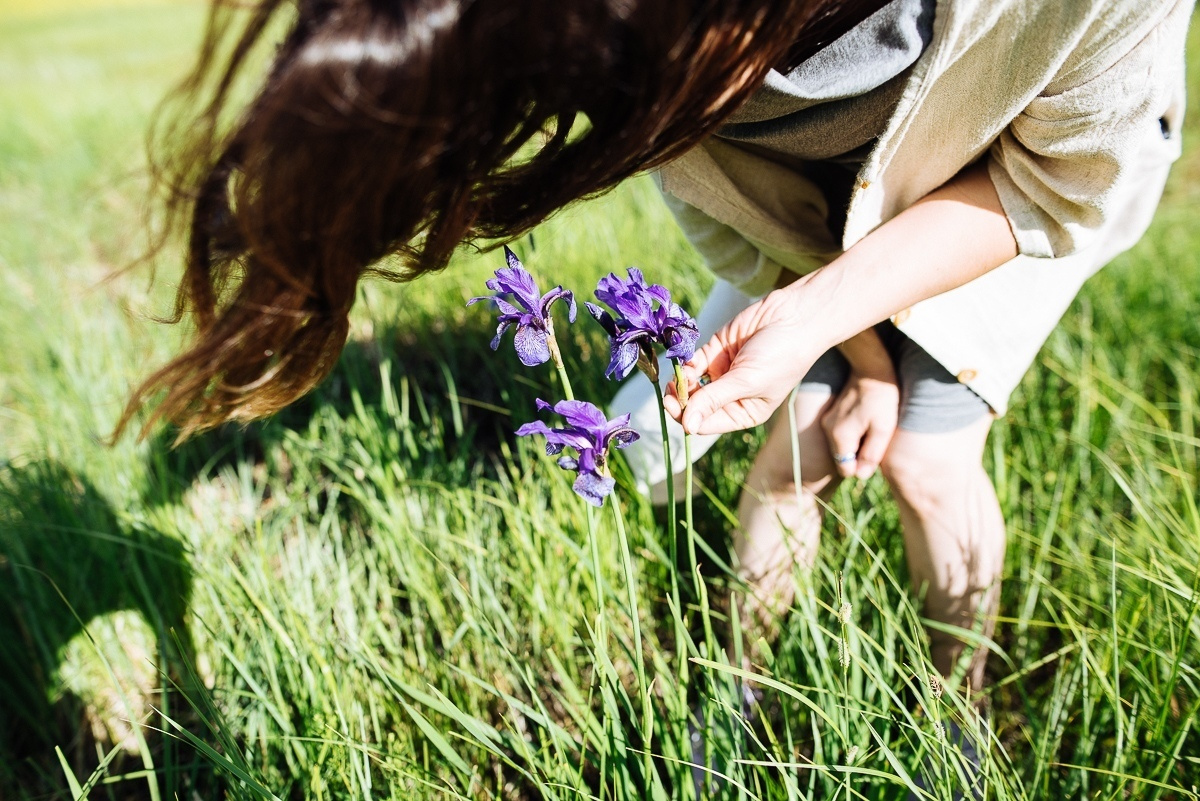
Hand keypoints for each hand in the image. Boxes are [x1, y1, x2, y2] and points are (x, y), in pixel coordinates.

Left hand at [665, 288, 823, 433]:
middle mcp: (731, 397)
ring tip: (678, 375)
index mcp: (744, 413)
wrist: (794, 316)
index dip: (687, 417)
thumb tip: (687, 427)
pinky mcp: (716, 351)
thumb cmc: (780, 355)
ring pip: (691, 384)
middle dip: (681, 399)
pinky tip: (684, 362)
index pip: (706, 423)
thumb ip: (714, 400)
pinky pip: (693, 362)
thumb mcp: (747, 381)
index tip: (673, 404)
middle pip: (695, 406)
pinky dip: (685, 364)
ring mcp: (722, 373)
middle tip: (670, 390)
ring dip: (681, 382)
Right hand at [821, 370, 898, 478]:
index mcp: (840, 437)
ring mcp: (826, 422)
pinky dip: (851, 434)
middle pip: (842, 458)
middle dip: (858, 454)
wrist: (871, 370)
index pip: (846, 469)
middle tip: (874, 436)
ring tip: (869, 426)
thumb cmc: (882, 398)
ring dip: (855, 443)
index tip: (874, 450)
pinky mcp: (829, 415)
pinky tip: (863, 419)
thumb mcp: (883, 429)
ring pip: (841, 447)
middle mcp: (828, 431)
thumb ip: (871, 455)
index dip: (862, 466)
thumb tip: (860, 476)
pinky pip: (839, 436)